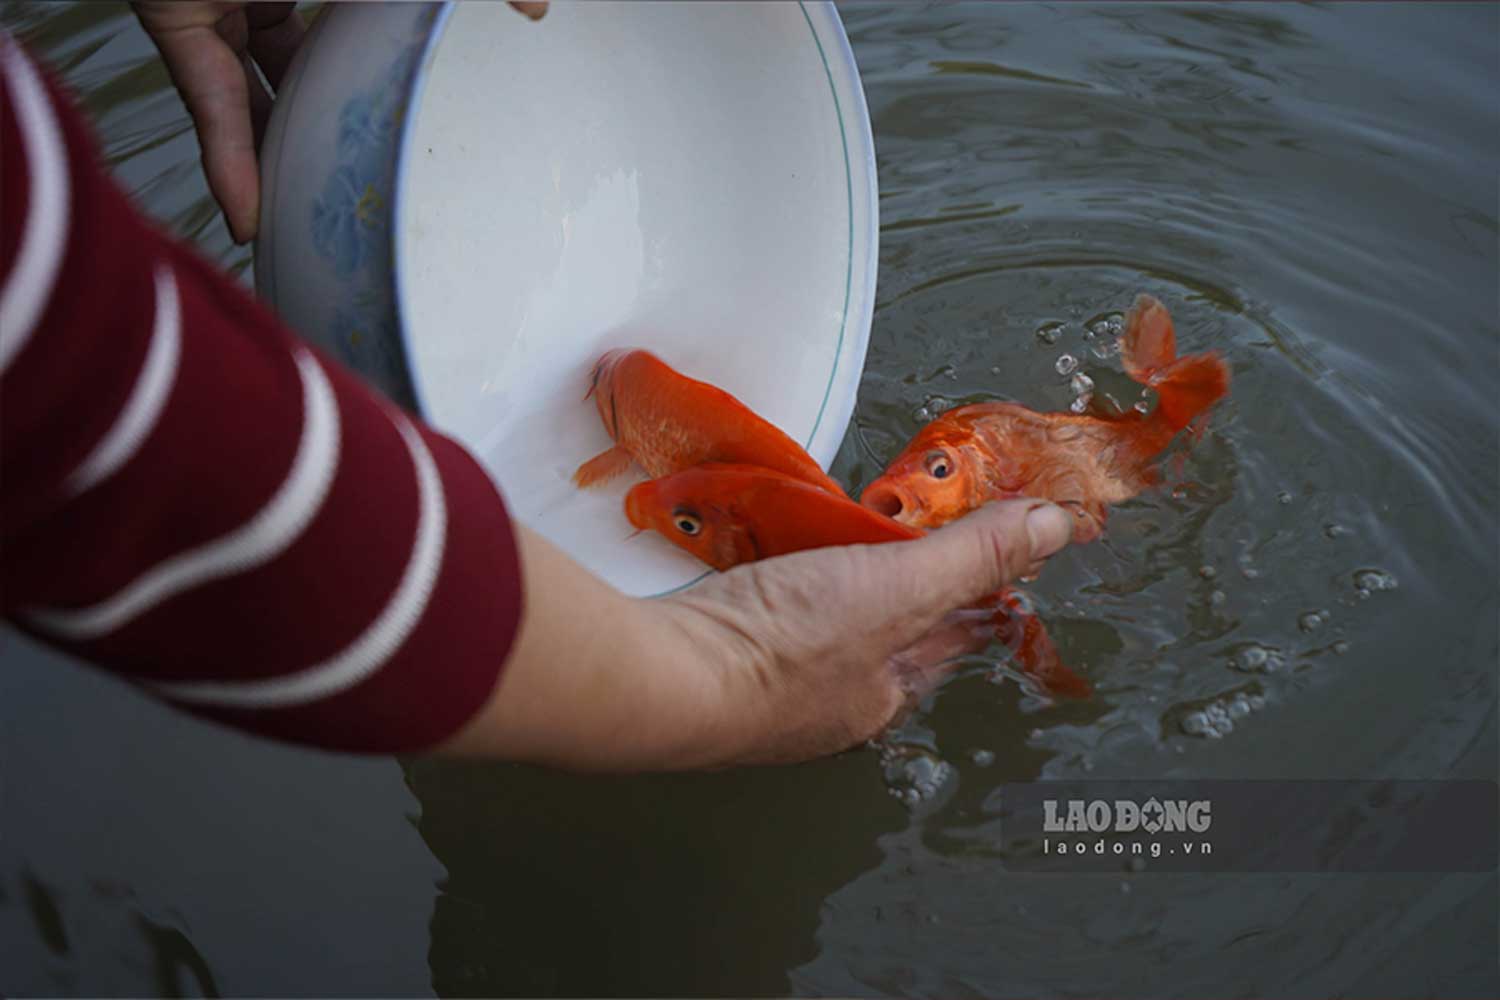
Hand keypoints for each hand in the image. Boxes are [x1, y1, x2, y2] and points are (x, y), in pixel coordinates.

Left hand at [133, 2, 548, 244]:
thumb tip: (540, 7)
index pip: (346, 30)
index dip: (374, 78)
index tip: (403, 126)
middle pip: (295, 72)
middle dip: (321, 130)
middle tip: (354, 186)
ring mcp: (216, 3)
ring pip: (246, 100)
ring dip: (270, 165)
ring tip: (304, 225)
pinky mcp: (176, 19)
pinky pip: (207, 105)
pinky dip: (228, 164)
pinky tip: (250, 217)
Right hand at [440, 499, 1071, 769]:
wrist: (659, 677)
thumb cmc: (784, 646)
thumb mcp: (896, 587)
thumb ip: (971, 553)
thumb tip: (1058, 524)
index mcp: (880, 695)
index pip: (945, 635)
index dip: (968, 585)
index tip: (980, 542)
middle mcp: (828, 704)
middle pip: (879, 631)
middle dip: (896, 583)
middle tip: (900, 529)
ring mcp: (766, 689)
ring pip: (817, 624)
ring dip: (830, 580)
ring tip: (833, 533)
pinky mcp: (713, 659)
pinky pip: (762, 615)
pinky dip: (772, 582)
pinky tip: (760, 555)